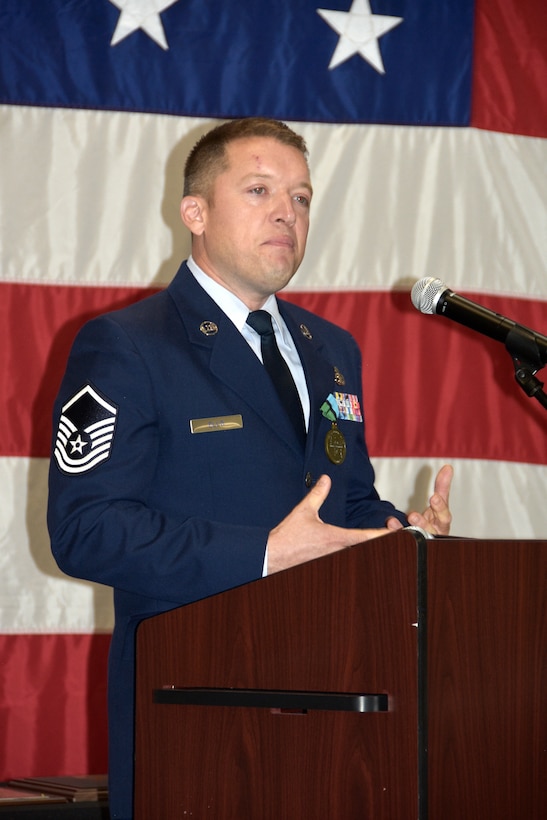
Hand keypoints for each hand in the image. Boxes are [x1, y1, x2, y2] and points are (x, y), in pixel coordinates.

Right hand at [267, 474, 389, 573]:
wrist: (273, 556)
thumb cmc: (288, 537)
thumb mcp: (304, 511)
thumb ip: (318, 494)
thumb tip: (325, 480)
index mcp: (337, 538)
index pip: (369, 537)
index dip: (386, 534)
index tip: (395, 528)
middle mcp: (339, 552)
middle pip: (369, 549)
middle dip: (383, 541)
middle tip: (391, 530)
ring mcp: (335, 561)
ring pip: (359, 556)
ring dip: (369, 548)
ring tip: (382, 540)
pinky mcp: (328, 566)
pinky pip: (347, 561)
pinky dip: (356, 554)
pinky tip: (360, 550)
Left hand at [387, 464, 453, 535]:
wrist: (426, 538)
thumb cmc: (435, 518)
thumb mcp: (439, 502)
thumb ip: (442, 486)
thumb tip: (448, 467)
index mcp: (442, 522)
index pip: (444, 515)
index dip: (440, 508)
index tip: (434, 497)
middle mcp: (433, 533)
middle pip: (430, 530)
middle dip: (422, 523)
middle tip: (412, 516)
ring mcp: (421, 540)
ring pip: (415, 537)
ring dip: (406, 530)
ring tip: (394, 521)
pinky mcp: (410, 543)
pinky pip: (402, 540)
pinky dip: (395, 531)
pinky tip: (390, 524)